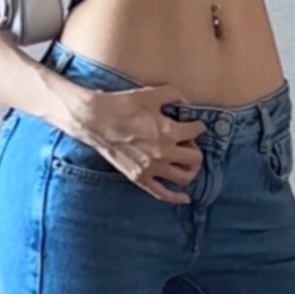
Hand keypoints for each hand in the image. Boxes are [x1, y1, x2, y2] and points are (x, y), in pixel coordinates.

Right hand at [69, 86, 205, 203]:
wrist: (96, 120)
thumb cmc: (123, 105)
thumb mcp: (151, 94)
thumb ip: (173, 95)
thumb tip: (186, 102)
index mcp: (169, 131)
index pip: (197, 131)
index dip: (198, 126)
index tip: (195, 125)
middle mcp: (164, 153)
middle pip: (195, 158)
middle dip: (195, 149)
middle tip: (188, 143)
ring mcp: (152, 168)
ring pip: (184, 177)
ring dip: (190, 170)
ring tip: (187, 164)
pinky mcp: (139, 178)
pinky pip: (162, 193)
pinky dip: (176, 198)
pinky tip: (185, 199)